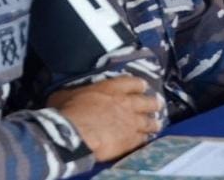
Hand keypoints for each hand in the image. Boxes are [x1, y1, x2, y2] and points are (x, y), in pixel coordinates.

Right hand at [49, 76, 163, 161]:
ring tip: (157, 124)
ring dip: (153, 122)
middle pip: (146, 101)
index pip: (132, 83)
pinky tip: (147, 140)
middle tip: (157, 103)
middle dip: (152, 102)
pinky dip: (146, 139)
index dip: (139, 85)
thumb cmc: (67, 112)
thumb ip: (75, 93)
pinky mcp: (131, 140)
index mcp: (111, 88)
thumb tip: (68, 94)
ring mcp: (131, 122)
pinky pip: (143, 139)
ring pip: (149, 121)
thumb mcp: (66, 95)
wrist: (74, 134)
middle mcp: (126, 103)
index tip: (142, 86)